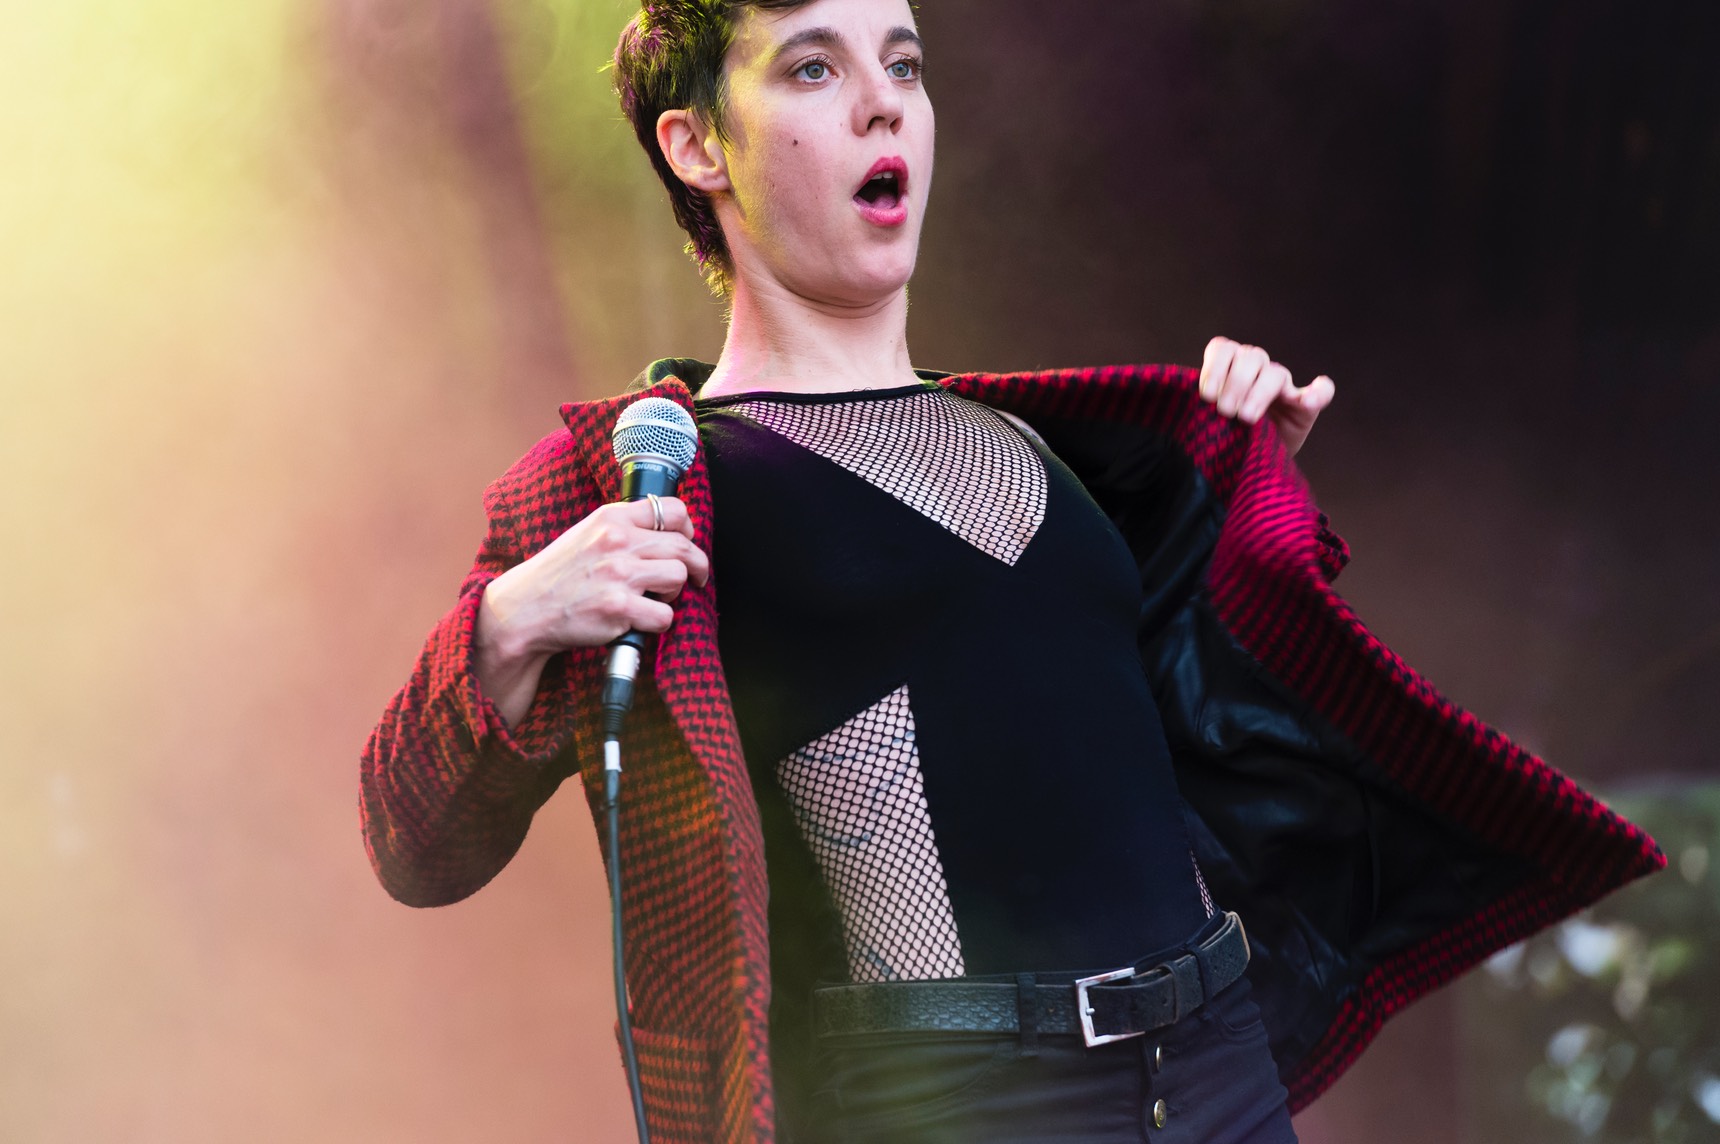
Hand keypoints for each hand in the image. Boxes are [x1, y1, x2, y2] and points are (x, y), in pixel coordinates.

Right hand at [473, 497, 710, 724]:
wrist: (525, 609)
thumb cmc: (560, 574)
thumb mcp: (587, 534)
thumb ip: (623, 528)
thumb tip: (670, 530)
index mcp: (611, 519)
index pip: (673, 510)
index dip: (688, 528)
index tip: (687, 541)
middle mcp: (616, 542)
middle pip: (683, 546)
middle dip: (696, 566)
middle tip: (695, 578)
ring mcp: (618, 574)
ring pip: (679, 577)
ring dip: (674, 593)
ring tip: (656, 598)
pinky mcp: (618, 608)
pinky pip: (664, 615)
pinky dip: (658, 622)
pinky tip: (640, 620)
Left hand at [1198, 336, 1335, 456]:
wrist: (1248, 462)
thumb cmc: (1224, 437)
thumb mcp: (1205, 421)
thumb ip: (1199, 408)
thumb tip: (1195, 398)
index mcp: (1231, 368)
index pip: (1223, 349)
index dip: (1214, 368)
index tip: (1205, 396)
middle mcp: (1257, 371)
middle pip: (1249, 358)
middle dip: (1234, 384)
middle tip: (1224, 411)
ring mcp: (1283, 387)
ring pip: (1275, 373)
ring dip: (1259, 393)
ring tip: (1246, 418)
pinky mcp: (1306, 407)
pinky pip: (1322, 391)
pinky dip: (1318, 391)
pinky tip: (1310, 399)